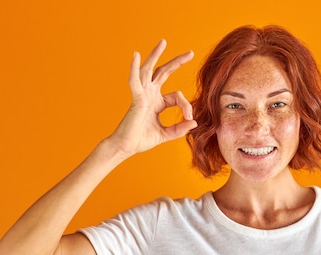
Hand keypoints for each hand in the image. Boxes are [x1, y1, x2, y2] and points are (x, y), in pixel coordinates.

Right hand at [107, 39, 197, 157]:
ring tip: (163, 42)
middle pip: (164, 73)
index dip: (186, 106)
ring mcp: (142, 95)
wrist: (126, 147)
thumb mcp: (166, 134)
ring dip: (155, 55)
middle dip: (177, 62)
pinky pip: (134, 81)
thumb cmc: (141, 140)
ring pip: (149, 70)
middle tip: (190, 53)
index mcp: (157, 102)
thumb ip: (179, 129)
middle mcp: (150, 95)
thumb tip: (194, 122)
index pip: (177, 96)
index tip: (190, 118)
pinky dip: (134, 68)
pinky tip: (135, 55)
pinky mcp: (136, 98)